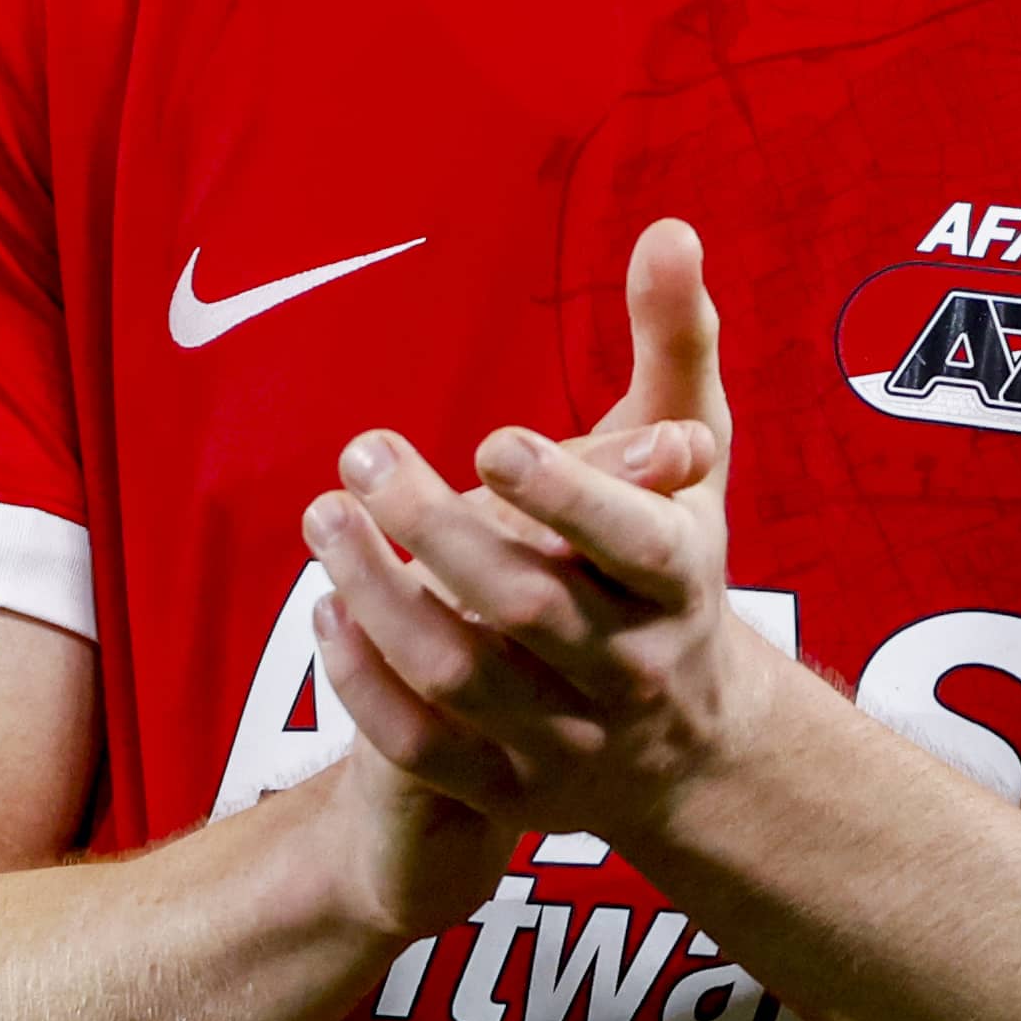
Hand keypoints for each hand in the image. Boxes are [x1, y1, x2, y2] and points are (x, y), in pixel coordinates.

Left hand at [302, 220, 762, 839]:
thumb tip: (668, 228)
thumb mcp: (696, 456)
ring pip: (462, 677)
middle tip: (362, 453)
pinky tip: (327, 612)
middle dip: (436, 526)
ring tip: (325, 518)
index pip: (633, 545)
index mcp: (681, 579)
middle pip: (526, 604)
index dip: (564, 494)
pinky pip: (424, 749)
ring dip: (381, 595)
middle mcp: (633, 668)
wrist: (687, 744)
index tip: (490, 439)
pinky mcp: (509, 792)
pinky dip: (366, 684)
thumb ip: (675, 340)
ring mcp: (570, 739)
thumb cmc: (671, 563)